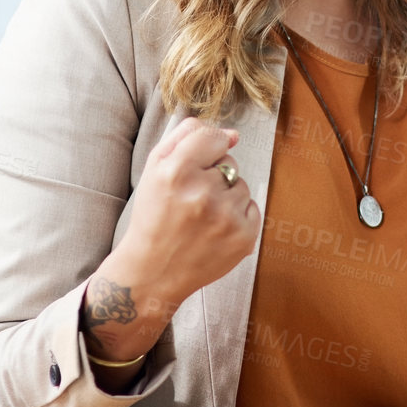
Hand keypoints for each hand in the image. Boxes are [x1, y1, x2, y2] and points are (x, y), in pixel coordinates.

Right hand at [81, 117, 260, 377]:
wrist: (153, 271)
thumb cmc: (154, 215)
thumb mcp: (154, 168)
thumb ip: (187, 137)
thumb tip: (232, 134)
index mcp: (176, 172)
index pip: (214, 137)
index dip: (206, 150)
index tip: (196, 167)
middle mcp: (203, 193)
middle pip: (229, 163)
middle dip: (213, 177)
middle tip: (191, 201)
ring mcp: (226, 217)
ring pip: (242, 186)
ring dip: (225, 198)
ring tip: (201, 218)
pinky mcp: (244, 238)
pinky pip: (252, 208)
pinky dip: (237, 217)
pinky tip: (214, 230)